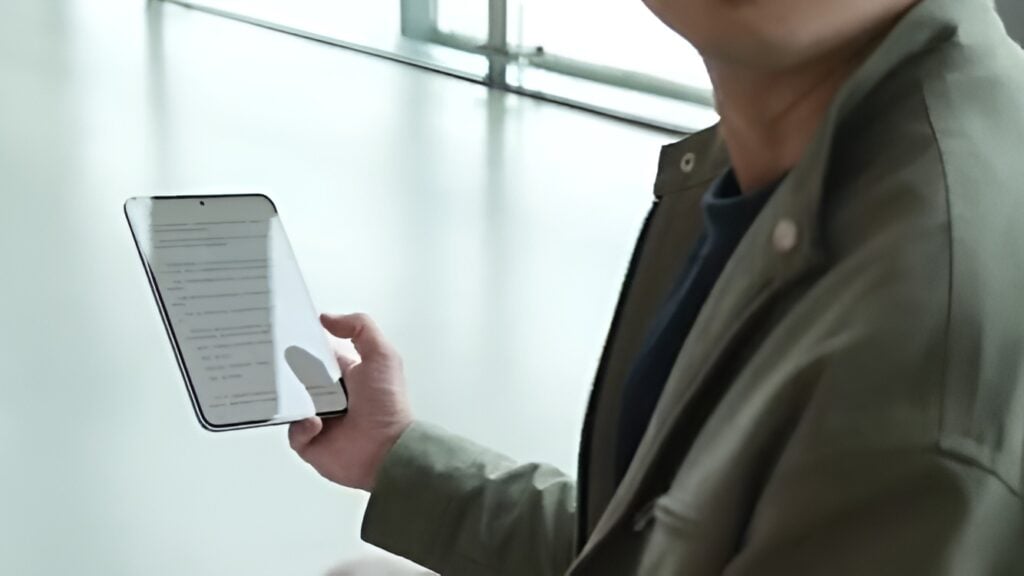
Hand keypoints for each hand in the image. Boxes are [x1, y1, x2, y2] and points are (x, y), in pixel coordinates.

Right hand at [289, 313, 412, 490]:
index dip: (301, 345)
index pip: (314, 355)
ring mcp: (318, 419)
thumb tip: (326, 318)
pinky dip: (301, 427)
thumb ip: (360, 328)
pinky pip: (293, 432)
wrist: (387, 449)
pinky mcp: (310, 442)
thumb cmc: (388, 403)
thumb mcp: (382, 355)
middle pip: (296, 378)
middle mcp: (329, 396)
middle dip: (284, 371)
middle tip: (273, 362)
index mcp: (344, 375)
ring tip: (295, 396)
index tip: (283, 334)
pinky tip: (316, 424)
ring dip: (289, 400)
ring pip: (288, 404)